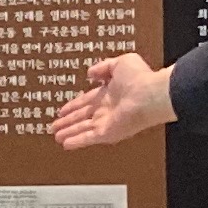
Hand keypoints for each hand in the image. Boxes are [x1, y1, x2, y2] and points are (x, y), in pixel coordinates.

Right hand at [51, 53, 174, 148]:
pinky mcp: (108, 132)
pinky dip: (76, 141)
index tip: (62, 110)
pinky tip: (65, 144)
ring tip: (56, 136)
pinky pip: (89, 138)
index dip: (73, 105)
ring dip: (69, 132)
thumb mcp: (120, 63)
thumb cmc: (141, 78)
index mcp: (110, 93)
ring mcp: (107, 122)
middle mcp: (107, 109)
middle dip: (68, 122)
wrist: (152, 95)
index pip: (87, 101)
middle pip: (82, 117)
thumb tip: (90, 73)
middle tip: (55, 127)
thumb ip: (104, 67)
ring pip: (83, 129)